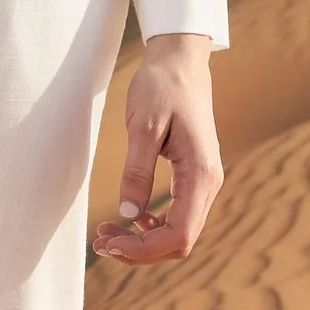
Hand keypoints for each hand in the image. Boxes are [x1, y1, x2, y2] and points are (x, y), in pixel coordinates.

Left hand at [92, 33, 223, 265]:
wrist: (180, 60)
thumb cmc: (162, 86)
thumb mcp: (142, 127)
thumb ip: (136, 172)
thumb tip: (129, 214)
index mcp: (200, 173)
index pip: (179, 234)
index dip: (144, 249)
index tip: (109, 243)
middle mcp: (209, 183)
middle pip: (180, 241)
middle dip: (140, 249)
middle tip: (101, 242)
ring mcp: (205, 180)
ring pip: (179, 231)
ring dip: (145, 240)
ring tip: (107, 234)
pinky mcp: (195, 175)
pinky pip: (179, 215)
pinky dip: (153, 225)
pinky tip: (130, 218)